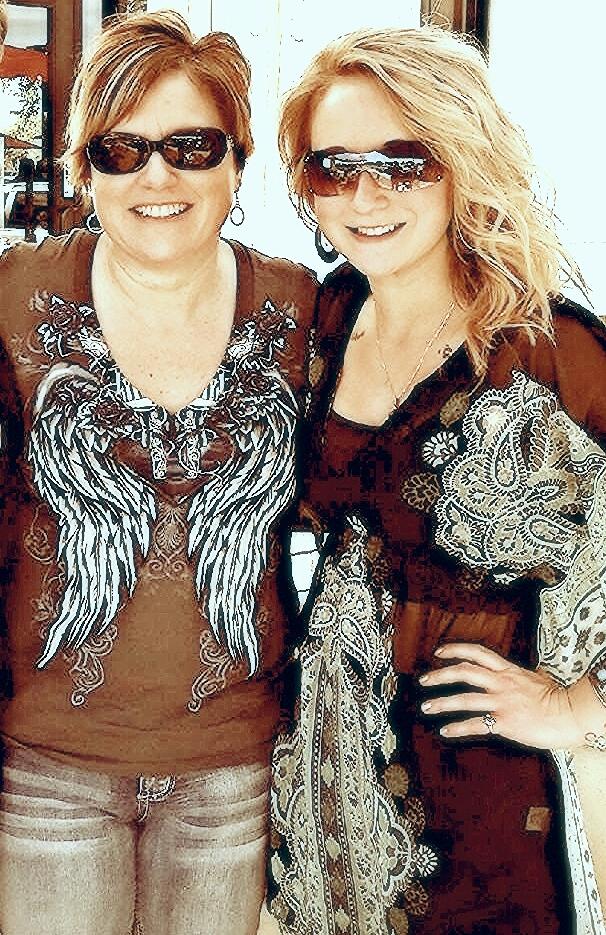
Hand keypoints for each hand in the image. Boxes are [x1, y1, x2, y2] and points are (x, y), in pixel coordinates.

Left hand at [419, 642, 585, 750]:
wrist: (571, 713)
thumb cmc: (556, 699)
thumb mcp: (533, 679)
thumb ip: (516, 677)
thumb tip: (512, 675)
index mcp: (507, 670)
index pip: (476, 652)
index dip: (455, 650)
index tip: (438, 653)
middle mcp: (501, 683)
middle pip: (463, 672)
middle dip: (439, 675)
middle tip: (423, 681)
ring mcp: (502, 702)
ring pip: (464, 699)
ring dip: (441, 703)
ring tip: (426, 707)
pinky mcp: (505, 722)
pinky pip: (476, 725)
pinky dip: (458, 728)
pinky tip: (445, 731)